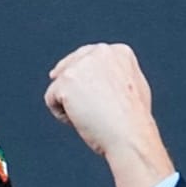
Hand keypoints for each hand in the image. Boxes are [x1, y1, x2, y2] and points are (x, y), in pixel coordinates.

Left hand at [45, 43, 175, 186]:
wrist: (129, 135)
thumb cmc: (134, 122)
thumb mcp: (134, 91)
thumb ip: (117, 78)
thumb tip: (101, 81)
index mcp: (119, 52)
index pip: (89, 58)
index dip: (81, 76)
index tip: (80, 91)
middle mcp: (101, 51)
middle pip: (69, 66)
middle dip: (68, 85)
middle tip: (72, 104)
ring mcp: (82, 64)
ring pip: (60, 83)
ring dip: (68, 104)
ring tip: (89, 118)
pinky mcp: (67, 80)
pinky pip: (51, 98)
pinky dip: (61, 115)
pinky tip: (79, 122)